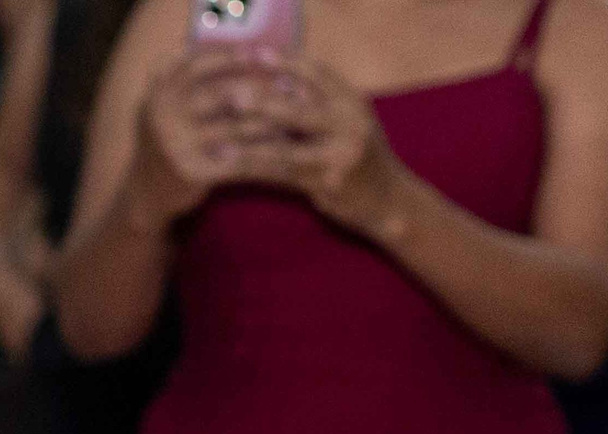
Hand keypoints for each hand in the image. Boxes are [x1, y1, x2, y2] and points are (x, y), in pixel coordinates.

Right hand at [124, 49, 285, 226]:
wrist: (144, 194)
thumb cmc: (168, 142)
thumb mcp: (166, 106)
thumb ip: (189, 80)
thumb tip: (246, 55)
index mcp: (159, 93)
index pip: (200, 64)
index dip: (232, 58)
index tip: (261, 56)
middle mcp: (164, 116)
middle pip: (223, 93)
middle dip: (261, 90)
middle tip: (290, 88)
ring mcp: (177, 145)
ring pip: (237, 127)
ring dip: (271, 123)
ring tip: (295, 117)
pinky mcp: (192, 173)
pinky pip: (239, 161)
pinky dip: (264, 156)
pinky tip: (283, 151)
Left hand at [241, 57, 411, 239]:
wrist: (390, 202)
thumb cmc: (360, 160)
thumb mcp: (347, 124)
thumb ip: (319, 104)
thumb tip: (277, 82)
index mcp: (354, 102)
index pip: (318, 74)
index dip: (287, 63)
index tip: (256, 57)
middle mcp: (350, 123)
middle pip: (299, 108)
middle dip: (262, 102)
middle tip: (232, 96)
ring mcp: (339, 154)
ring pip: (286, 146)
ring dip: (249, 143)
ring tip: (218, 140)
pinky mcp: (326, 182)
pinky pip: (281, 174)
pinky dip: (254, 170)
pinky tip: (231, 168)